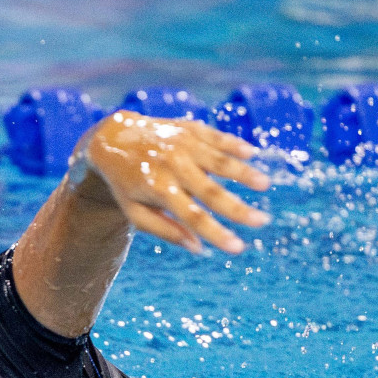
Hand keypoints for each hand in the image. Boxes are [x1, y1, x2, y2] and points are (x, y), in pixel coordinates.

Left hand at [76, 111, 271, 253]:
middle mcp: (172, 165)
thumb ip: (165, 229)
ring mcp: (181, 144)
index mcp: (158, 189)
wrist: (113, 138)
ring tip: (264, 185)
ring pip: (218, 160)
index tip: (238, 248)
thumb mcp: (134, 211)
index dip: (216, 233)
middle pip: (210, 191)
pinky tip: (252, 154)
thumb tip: (198, 249)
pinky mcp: (189, 128)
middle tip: (262, 222)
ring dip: (243, 172)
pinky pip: (216, 137)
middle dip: (238, 208)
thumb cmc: (126, 182)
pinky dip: (234, 145)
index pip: (192, 216)